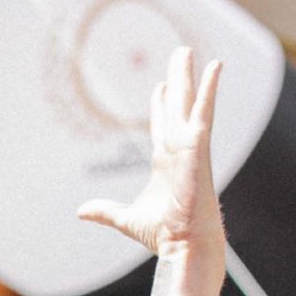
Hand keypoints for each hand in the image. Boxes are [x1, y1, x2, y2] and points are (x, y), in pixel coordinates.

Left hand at [77, 47, 224, 258]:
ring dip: (190, 76)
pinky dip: (210, 88)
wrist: (184, 244)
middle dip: (177, 81)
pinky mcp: (199, 146)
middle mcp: (180, 149)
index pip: (162, 126)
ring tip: (189, 51)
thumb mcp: (125, 219)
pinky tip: (215, 65)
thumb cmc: (163, 234)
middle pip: (177, 107)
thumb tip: (80, 211)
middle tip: (179, 54)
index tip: (159, 86)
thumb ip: (105, 211)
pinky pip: (205, 111)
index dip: (161, 106)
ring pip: (189, 103)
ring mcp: (191, 146)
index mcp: (166, 162)